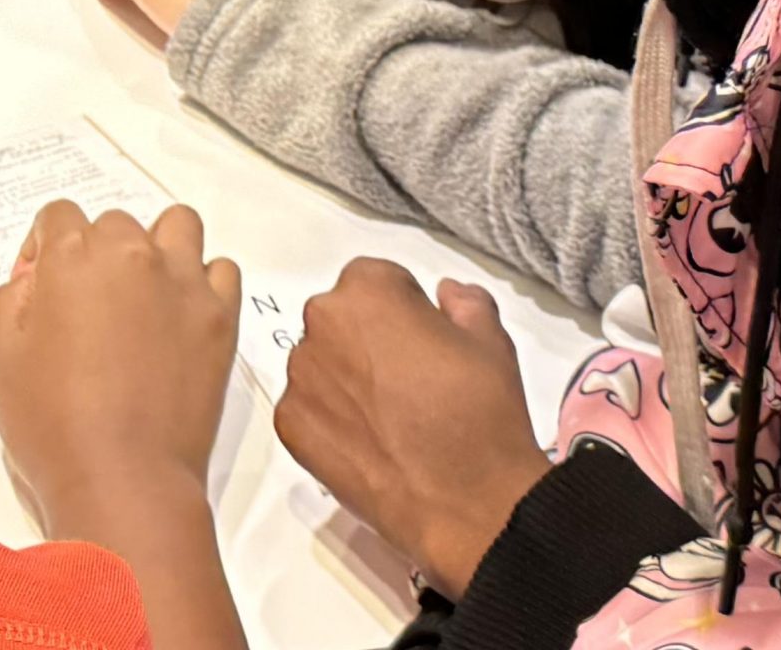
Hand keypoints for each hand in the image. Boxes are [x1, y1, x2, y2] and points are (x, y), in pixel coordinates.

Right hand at [0, 202, 240, 530]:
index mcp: (73, 257)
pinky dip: (202, 282)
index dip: (43, 249)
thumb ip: (11, 298)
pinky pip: (221, 271)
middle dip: (96, 255)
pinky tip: (179, 315)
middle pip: (114, 224)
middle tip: (86, 307)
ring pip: (176, 226)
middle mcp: (132, 256)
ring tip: (141, 294)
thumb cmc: (56, 426)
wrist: (122, 479)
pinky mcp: (218, 317)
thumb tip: (34, 281)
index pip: (58, 216)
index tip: (42, 285)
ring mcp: (182, 283)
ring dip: (156, 248)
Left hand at [274, 261, 551, 593]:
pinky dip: (330, 419)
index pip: (376, 280)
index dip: (404, 308)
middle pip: (341, 319)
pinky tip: (370, 441)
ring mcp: (300, 377)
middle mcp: (322, 324)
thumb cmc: (481, 413)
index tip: (423, 338)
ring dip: (346, 377)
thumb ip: (464, 302)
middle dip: (368, 339)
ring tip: (390, 416)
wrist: (465, 500)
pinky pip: (307, 408)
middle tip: (408, 380)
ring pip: (321, 363)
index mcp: (368, 290)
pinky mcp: (290, 426)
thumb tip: (446, 293)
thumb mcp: (490, 340)